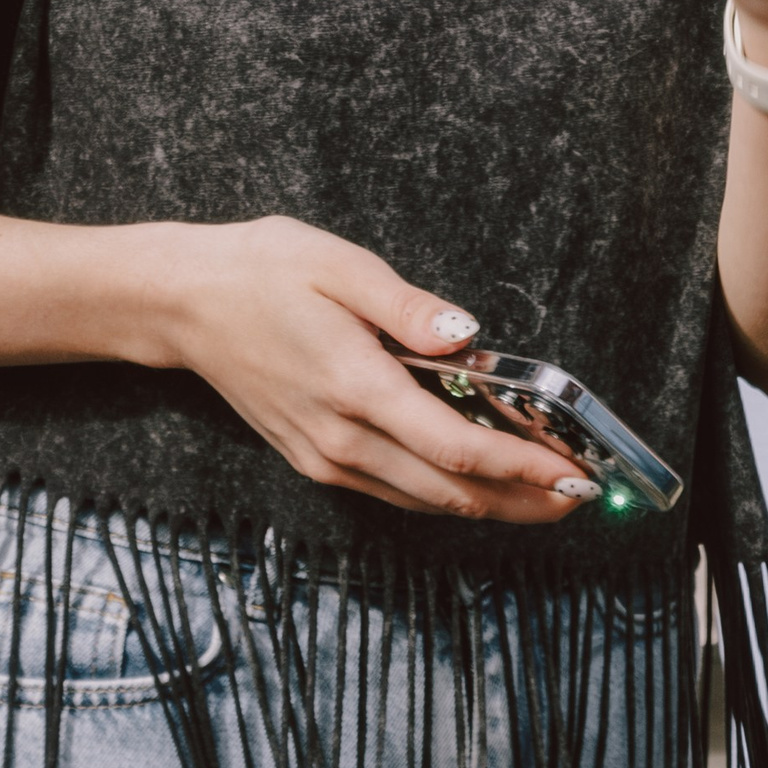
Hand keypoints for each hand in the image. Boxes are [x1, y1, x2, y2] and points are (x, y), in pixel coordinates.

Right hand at [144, 215, 585, 523]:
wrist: (183, 303)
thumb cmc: (261, 272)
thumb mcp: (338, 265)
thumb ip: (407, 306)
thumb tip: (466, 335)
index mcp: (356, 386)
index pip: (456, 446)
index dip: (522, 466)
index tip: (573, 470)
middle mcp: (342, 437)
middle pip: (451, 491)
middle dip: (524, 498)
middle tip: (583, 493)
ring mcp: (326, 456)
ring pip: (425, 500)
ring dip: (491, 503)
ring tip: (546, 494)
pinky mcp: (315, 459)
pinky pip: (394, 491)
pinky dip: (445, 494)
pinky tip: (478, 481)